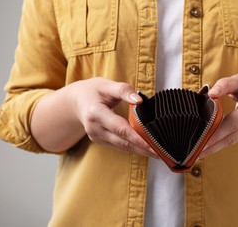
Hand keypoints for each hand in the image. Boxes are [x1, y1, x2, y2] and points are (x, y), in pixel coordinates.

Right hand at [32, 77, 156, 156]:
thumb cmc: (93, 91)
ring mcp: (96, 137)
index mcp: (96, 113)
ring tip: (158, 153)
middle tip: (161, 153)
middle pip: (123, 141)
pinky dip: (133, 148)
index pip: (120, 128)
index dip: (137, 138)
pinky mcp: (100, 140)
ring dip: (140, 151)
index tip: (152, 145)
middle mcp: (95, 128)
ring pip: (122, 146)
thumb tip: (140, 100)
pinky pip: (119, 146)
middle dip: (143, 148)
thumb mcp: (106, 85)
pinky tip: (146, 149)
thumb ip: (123, 90)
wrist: (76, 101)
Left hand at [199, 72, 237, 157]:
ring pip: (231, 141)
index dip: (217, 133)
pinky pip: (233, 139)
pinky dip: (220, 143)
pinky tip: (207, 148)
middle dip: (212, 145)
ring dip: (214, 148)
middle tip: (195, 152)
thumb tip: (211, 94)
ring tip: (197, 153)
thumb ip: (225, 84)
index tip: (202, 141)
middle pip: (231, 136)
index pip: (233, 122)